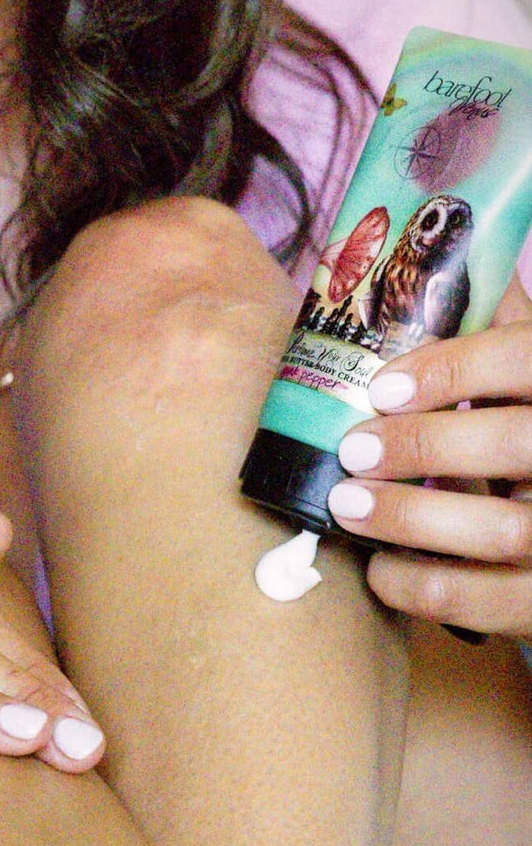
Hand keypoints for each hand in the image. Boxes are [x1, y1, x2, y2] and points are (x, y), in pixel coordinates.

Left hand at [326, 276, 531, 639]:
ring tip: (346, 506)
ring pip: (509, 532)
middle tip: (353, 450)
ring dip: (413, 521)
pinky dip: (431, 592)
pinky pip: (501, 605)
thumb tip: (413, 254)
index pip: (526, 357)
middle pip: (517, 444)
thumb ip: (494, 321)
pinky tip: (380, 573)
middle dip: (424, 447)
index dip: (453, 367)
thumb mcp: (530, 368)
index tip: (380, 386)